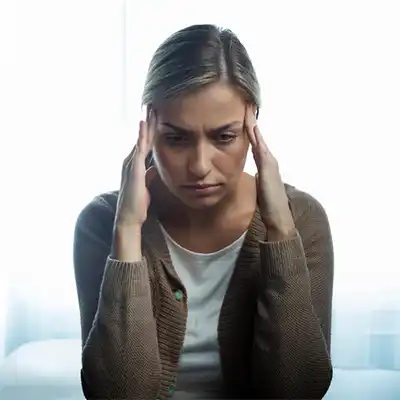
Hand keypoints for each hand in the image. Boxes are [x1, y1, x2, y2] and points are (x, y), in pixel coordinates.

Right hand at [115, 111, 157, 228]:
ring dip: (145, 123)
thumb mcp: (145, 186)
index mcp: (135, 165)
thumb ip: (148, 175)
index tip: (154, 117)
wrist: (129, 217)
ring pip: (140, 139)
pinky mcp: (134, 167)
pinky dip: (142, 135)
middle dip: (147, 121)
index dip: (149, 130)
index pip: (144, 143)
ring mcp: (131, 163)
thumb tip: (153, 168)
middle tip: (151, 105)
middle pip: (141, 137)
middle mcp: (131, 161)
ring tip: (149, 108)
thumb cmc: (137, 204)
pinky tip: (144, 123)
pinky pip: (139, 147)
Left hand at [245, 106, 295, 239]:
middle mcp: (269, 160)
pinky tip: (250, 125)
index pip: (256, 144)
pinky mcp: (268, 166)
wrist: (279, 218)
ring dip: (253, 124)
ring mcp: (269, 162)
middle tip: (247, 105)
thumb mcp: (262, 189)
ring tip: (247, 109)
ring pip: (259, 138)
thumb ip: (260, 180)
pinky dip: (255, 135)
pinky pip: (259, 146)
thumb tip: (255, 175)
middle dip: (252, 121)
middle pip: (258, 137)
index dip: (250, 131)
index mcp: (266, 165)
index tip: (244, 117)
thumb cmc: (270, 206)